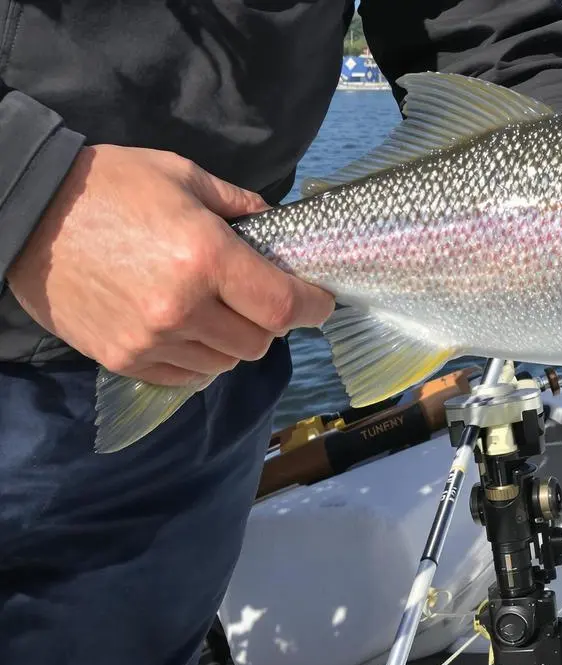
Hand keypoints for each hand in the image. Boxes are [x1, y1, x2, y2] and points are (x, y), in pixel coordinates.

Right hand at [6, 145, 334, 386]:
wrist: (25, 213)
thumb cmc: (108, 186)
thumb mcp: (183, 177)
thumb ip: (240, 207)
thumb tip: (277, 227)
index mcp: (205, 258)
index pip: (283, 306)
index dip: (312, 307)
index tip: (318, 301)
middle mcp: (182, 308)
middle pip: (259, 341)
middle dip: (269, 321)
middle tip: (256, 296)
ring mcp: (151, 339)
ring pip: (225, 362)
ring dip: (233, 341)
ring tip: (215, 310)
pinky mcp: (123, 359)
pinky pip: (187, 376)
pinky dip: (199, 358)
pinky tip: (187, 329)